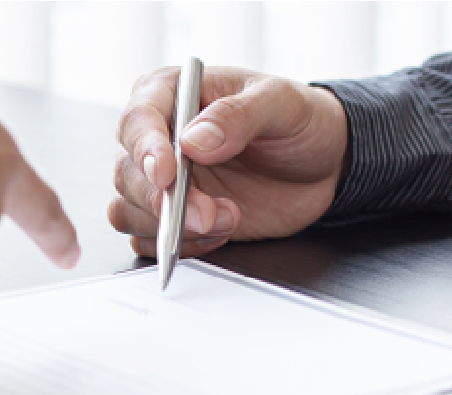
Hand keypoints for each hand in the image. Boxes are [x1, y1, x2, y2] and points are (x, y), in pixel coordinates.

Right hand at [109, 66, 347, 255]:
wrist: (324, 164)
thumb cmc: (299, 121)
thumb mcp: (281, 104)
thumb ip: (237, 116)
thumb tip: (193, 140)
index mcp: (172, 93)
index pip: (138, 119)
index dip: (145, 149)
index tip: (165, 175)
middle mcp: (158, 136)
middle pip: (127, 172)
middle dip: (162, 200)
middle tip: (206, 214)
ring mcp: (163, 179)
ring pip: (129, 208)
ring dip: (172, 226)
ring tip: (228, 220)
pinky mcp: (173, 215)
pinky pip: (146, 238)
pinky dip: (180, 244)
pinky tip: (220, 233)